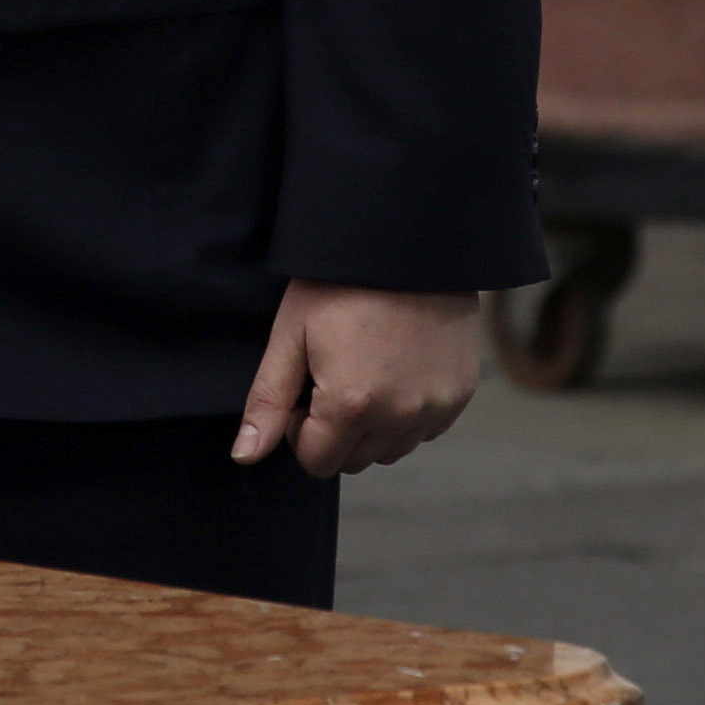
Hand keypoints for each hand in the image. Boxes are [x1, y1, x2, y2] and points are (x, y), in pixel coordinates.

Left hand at [233, 280, 482, 473]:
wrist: (408, 243)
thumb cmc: (340, 284)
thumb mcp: (292, 334)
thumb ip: (267, 400)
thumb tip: (244, 457)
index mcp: (351, 404)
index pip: (316, 462)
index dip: (299, 430)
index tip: (303, 389)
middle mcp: (399, 417)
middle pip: (354, 461)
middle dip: (335, 431)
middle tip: (331, 376)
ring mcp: (435, 408)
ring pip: (391, 449)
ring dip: (372, 427)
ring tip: (365, 369)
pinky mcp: (459, 395)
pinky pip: (424, 429)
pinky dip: (407, 413)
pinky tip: (397, 368)